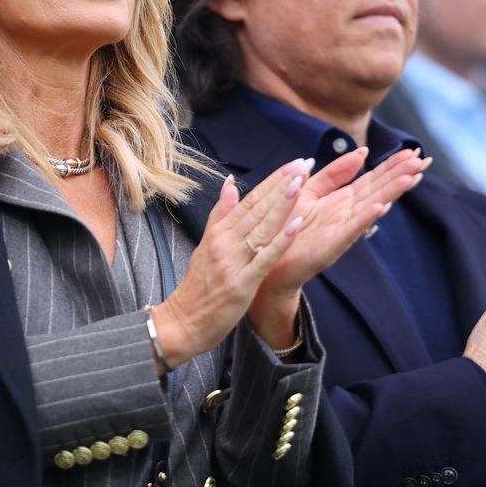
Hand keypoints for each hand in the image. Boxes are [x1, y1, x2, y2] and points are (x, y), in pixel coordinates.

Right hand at [152, 158, 311, 369]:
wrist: (181, 323)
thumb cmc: (198, 288)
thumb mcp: (206, 246)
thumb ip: (220, 215)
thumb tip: (230, 184)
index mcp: (219, 232)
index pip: (249, 200)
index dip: (272, 181)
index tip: (292, 164)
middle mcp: (225, 242)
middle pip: (257, 208)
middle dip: (282, 184)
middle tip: (304, 163)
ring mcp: (233, 262)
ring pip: (261, 227)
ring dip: (282, 203)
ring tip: (301, 182)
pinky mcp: (241, 283)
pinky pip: (264, 258)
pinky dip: (280, 240)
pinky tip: (296, 223)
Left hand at [247, 147, 427, 344]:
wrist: (266, 260)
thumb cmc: (286, 226)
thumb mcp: (309, 189)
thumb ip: (334, 173)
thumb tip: (362, 152)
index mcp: (342, 200)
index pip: (373, 179)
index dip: (393, 165)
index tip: (415, 151)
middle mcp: (346, 215)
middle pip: (378, 190)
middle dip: (400, 175)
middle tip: (424, 160)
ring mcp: (340, 231)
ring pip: (370, 207)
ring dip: (391, 193)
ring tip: (411, 178)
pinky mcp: (328, 247)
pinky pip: (349, 231)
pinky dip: (365, 219)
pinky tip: (380, 207)